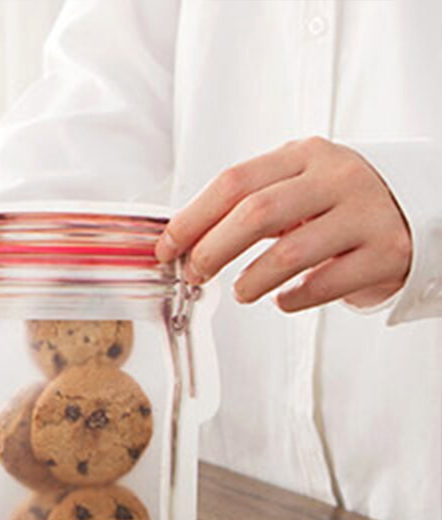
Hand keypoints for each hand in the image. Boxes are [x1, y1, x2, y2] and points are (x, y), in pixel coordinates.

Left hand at [155, 137, 411, 311]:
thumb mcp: (298, 187)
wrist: (420, 208)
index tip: (166, 248)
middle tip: (196, 274)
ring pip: (289, 253)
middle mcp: (336, 178)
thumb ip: (249, 204)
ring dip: (251, 280)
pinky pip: (324, 284)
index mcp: (304, 156)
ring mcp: (365, 214)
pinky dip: (292, 299)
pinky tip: (283, 300)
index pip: (234, 182)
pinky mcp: (385, 253)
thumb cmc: (338, 205)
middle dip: (213, 250)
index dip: (192, 219)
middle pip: (256, 213)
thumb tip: (183, 239)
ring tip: (242, 292)